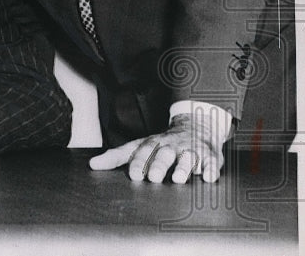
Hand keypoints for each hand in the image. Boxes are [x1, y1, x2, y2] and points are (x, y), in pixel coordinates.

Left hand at [88, 113, 224, 182]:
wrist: (196, 126)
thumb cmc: (162, 143)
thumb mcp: (139, 146)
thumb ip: (117, 157)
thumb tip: (92, 165)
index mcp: (153, 144)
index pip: (144, 151)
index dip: (139, 163)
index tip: (134, 175)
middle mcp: (171, 145)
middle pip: (165, 154)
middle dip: (159, 165)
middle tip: (155, 177)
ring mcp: (191, 149)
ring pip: (188, 157)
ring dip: (183, 167)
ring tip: (178, 179)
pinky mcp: (210, 155)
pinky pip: (212, 161)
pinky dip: (211, 169)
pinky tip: (208, 177)